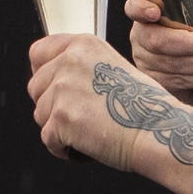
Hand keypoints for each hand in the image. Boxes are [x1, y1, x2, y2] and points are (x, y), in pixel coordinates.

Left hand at [26, 32, 140, 166]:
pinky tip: (85, 145)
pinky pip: (47, 139)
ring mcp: (63, 89)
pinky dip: (63, 148)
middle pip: (35, 87)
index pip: (38, 53)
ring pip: (40, 115)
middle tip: (78, 116)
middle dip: (51, 106)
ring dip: (58, 128)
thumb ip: (81, 67)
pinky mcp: (61, 117)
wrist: (158, 130)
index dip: (42, 74)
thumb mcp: (112, 67)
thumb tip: (54, 79)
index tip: (50, 88)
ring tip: (87, 130)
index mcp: (83, 45)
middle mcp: (69, 61)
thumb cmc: (144, 107)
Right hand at [122, 0, 192, 103]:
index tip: (156, 12)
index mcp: (150, 11)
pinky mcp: (154, 82)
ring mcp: (144, 60)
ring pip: (166, 64)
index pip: (134, 6)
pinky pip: (173, 83)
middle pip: (154, 40)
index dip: (141, 9)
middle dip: (183, 43)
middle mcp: (141, 35)